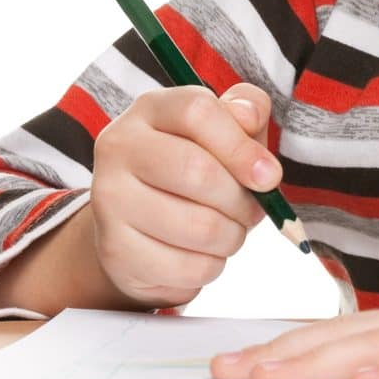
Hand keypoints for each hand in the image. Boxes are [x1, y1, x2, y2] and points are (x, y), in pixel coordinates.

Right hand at [84, 83, 282, 306]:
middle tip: (252, 209)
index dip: (242, 147)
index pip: (197, 113)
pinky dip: (212, 265)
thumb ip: (247, 112)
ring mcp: (109, 200)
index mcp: (150, 110)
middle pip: (198, 172)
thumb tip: (249, 115)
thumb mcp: (226, 132)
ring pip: (199, 227)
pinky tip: (201, 253)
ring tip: (228, 229)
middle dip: (243, 200)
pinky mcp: (115, 250)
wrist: (141, 225)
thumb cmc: (198, 168)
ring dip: (232, 236)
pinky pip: (189, 267)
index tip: (269, 175)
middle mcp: (118, 148)